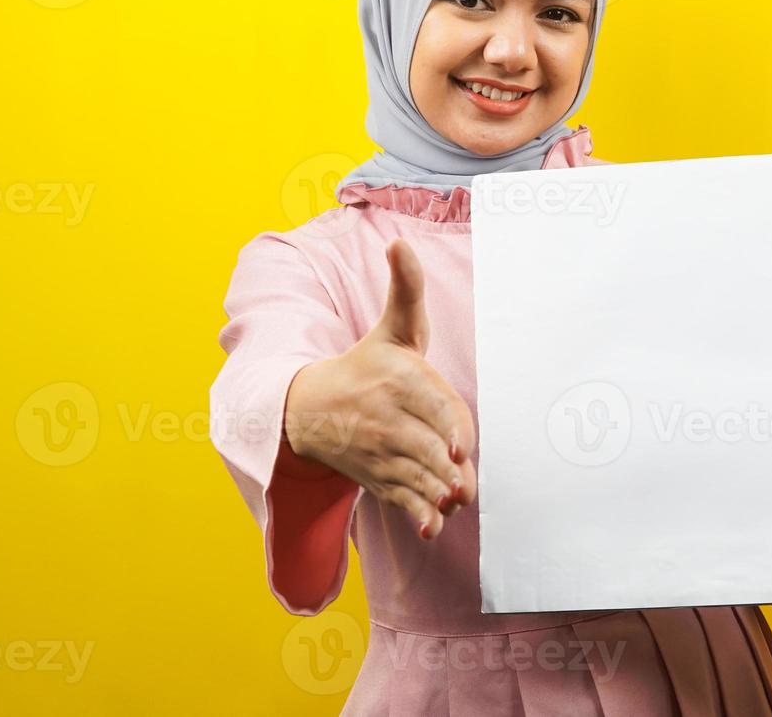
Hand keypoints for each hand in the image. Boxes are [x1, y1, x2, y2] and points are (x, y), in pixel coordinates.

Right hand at [284, 238, 477, 538]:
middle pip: (425, 445)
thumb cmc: (368, 363)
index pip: (429, 403)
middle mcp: (387, 416)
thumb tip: (400, 244)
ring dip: (435, 493)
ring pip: (414, 475)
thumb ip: (406, 289)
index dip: (447, 425)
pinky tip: (432, 527)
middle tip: (463, 482)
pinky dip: (416, 515)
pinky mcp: (377, 476)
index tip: (462, 445)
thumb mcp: (391, 326)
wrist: (308, 407)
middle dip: (445, 467)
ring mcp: (379, 450)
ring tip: (455, 502)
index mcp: (398, 377)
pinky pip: (399, 498)